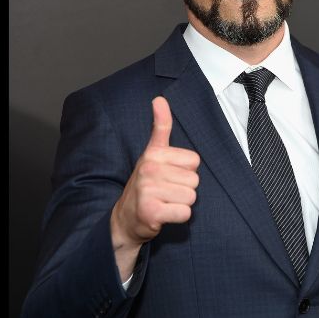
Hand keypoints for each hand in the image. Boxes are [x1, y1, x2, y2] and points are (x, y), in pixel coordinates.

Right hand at [110, 96, 199, 279]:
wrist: (124, 219)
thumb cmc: (145, 185)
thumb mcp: (152, 154)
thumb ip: (160, 127)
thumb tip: (159, 98)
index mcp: (153, 153)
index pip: (194, 161)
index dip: (185, 171)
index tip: (168, 174)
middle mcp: (149, 168)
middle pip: (194, 180)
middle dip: (183, 189)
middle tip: (165, 192)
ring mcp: (149, 190)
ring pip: (191, 197)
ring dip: (181, 204)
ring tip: (164, 202)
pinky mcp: (151, 211)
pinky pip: (184, 212)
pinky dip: (178, 217)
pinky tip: (164, 214)